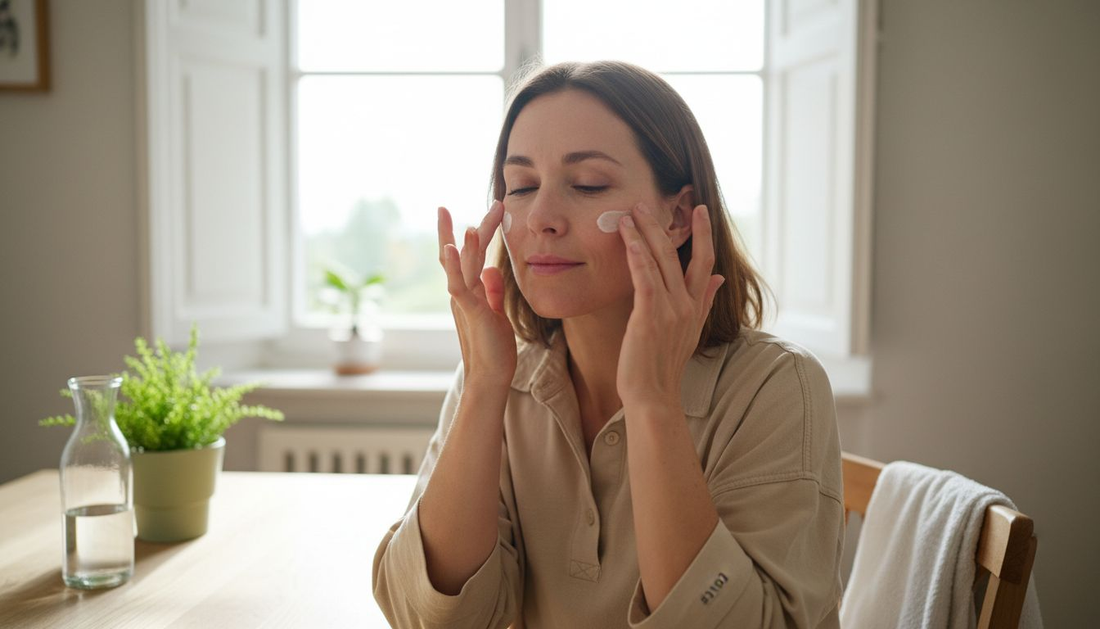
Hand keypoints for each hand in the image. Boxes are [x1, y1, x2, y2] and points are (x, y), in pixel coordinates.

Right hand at [438, 201, 517, 386]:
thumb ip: (493, 291)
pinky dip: (454, 264)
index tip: (484, 212)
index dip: (475, 235)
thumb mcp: (496, 313)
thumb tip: (492, 269)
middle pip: (464, 254)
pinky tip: (452, 246)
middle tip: (456, 205)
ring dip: (461, 240)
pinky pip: (459, 284)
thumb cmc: (493, 349)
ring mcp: (464, 301)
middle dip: (467, 229)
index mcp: (469, 292)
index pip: (470, 258)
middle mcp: (462, 293)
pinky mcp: (469, 310)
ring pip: (461, 264)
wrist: (489, 377)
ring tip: (455, 216)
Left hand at [615, 202, 723, 409]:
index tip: (699, 210)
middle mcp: (686, 306)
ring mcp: (670, 311)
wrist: (654, 397)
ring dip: (644, 235)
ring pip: (660, 262)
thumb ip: (704, 301)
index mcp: (695, 308)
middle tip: (646, 202)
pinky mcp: (650, 318)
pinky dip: (638, 257)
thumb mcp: (689, 331)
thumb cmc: (663, 366)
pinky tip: (629, 240)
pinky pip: (646, 279)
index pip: (705, 262)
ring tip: (630, 213)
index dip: (702, 235)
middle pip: (679, 256)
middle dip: (662, 226)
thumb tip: (719, 278)